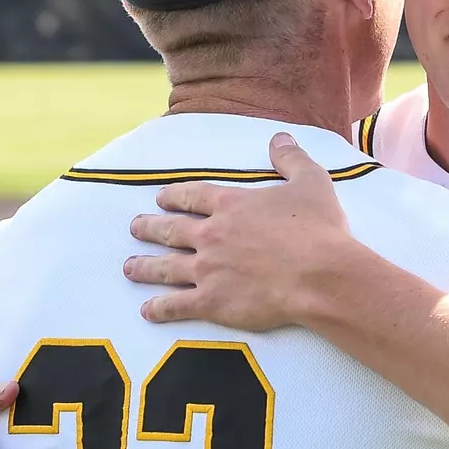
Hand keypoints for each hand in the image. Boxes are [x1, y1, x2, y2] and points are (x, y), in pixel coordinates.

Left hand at [123, 132, 358, 327]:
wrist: (319, 275)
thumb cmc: (318, 229)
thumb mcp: (311, 182)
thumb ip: (291, 159)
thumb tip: (280, 137)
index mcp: (231, 204)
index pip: (192, 196)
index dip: (174, 196)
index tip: (160, 199)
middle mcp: (212, 235)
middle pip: (170, 230)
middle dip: (149, 228)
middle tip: (135, 228)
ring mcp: (208, 269)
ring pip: (166, 267)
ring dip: (144, 267)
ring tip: (129, 268)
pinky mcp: (212, 302)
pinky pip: (177, 305)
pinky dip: (160, 308)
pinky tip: (148, 311)